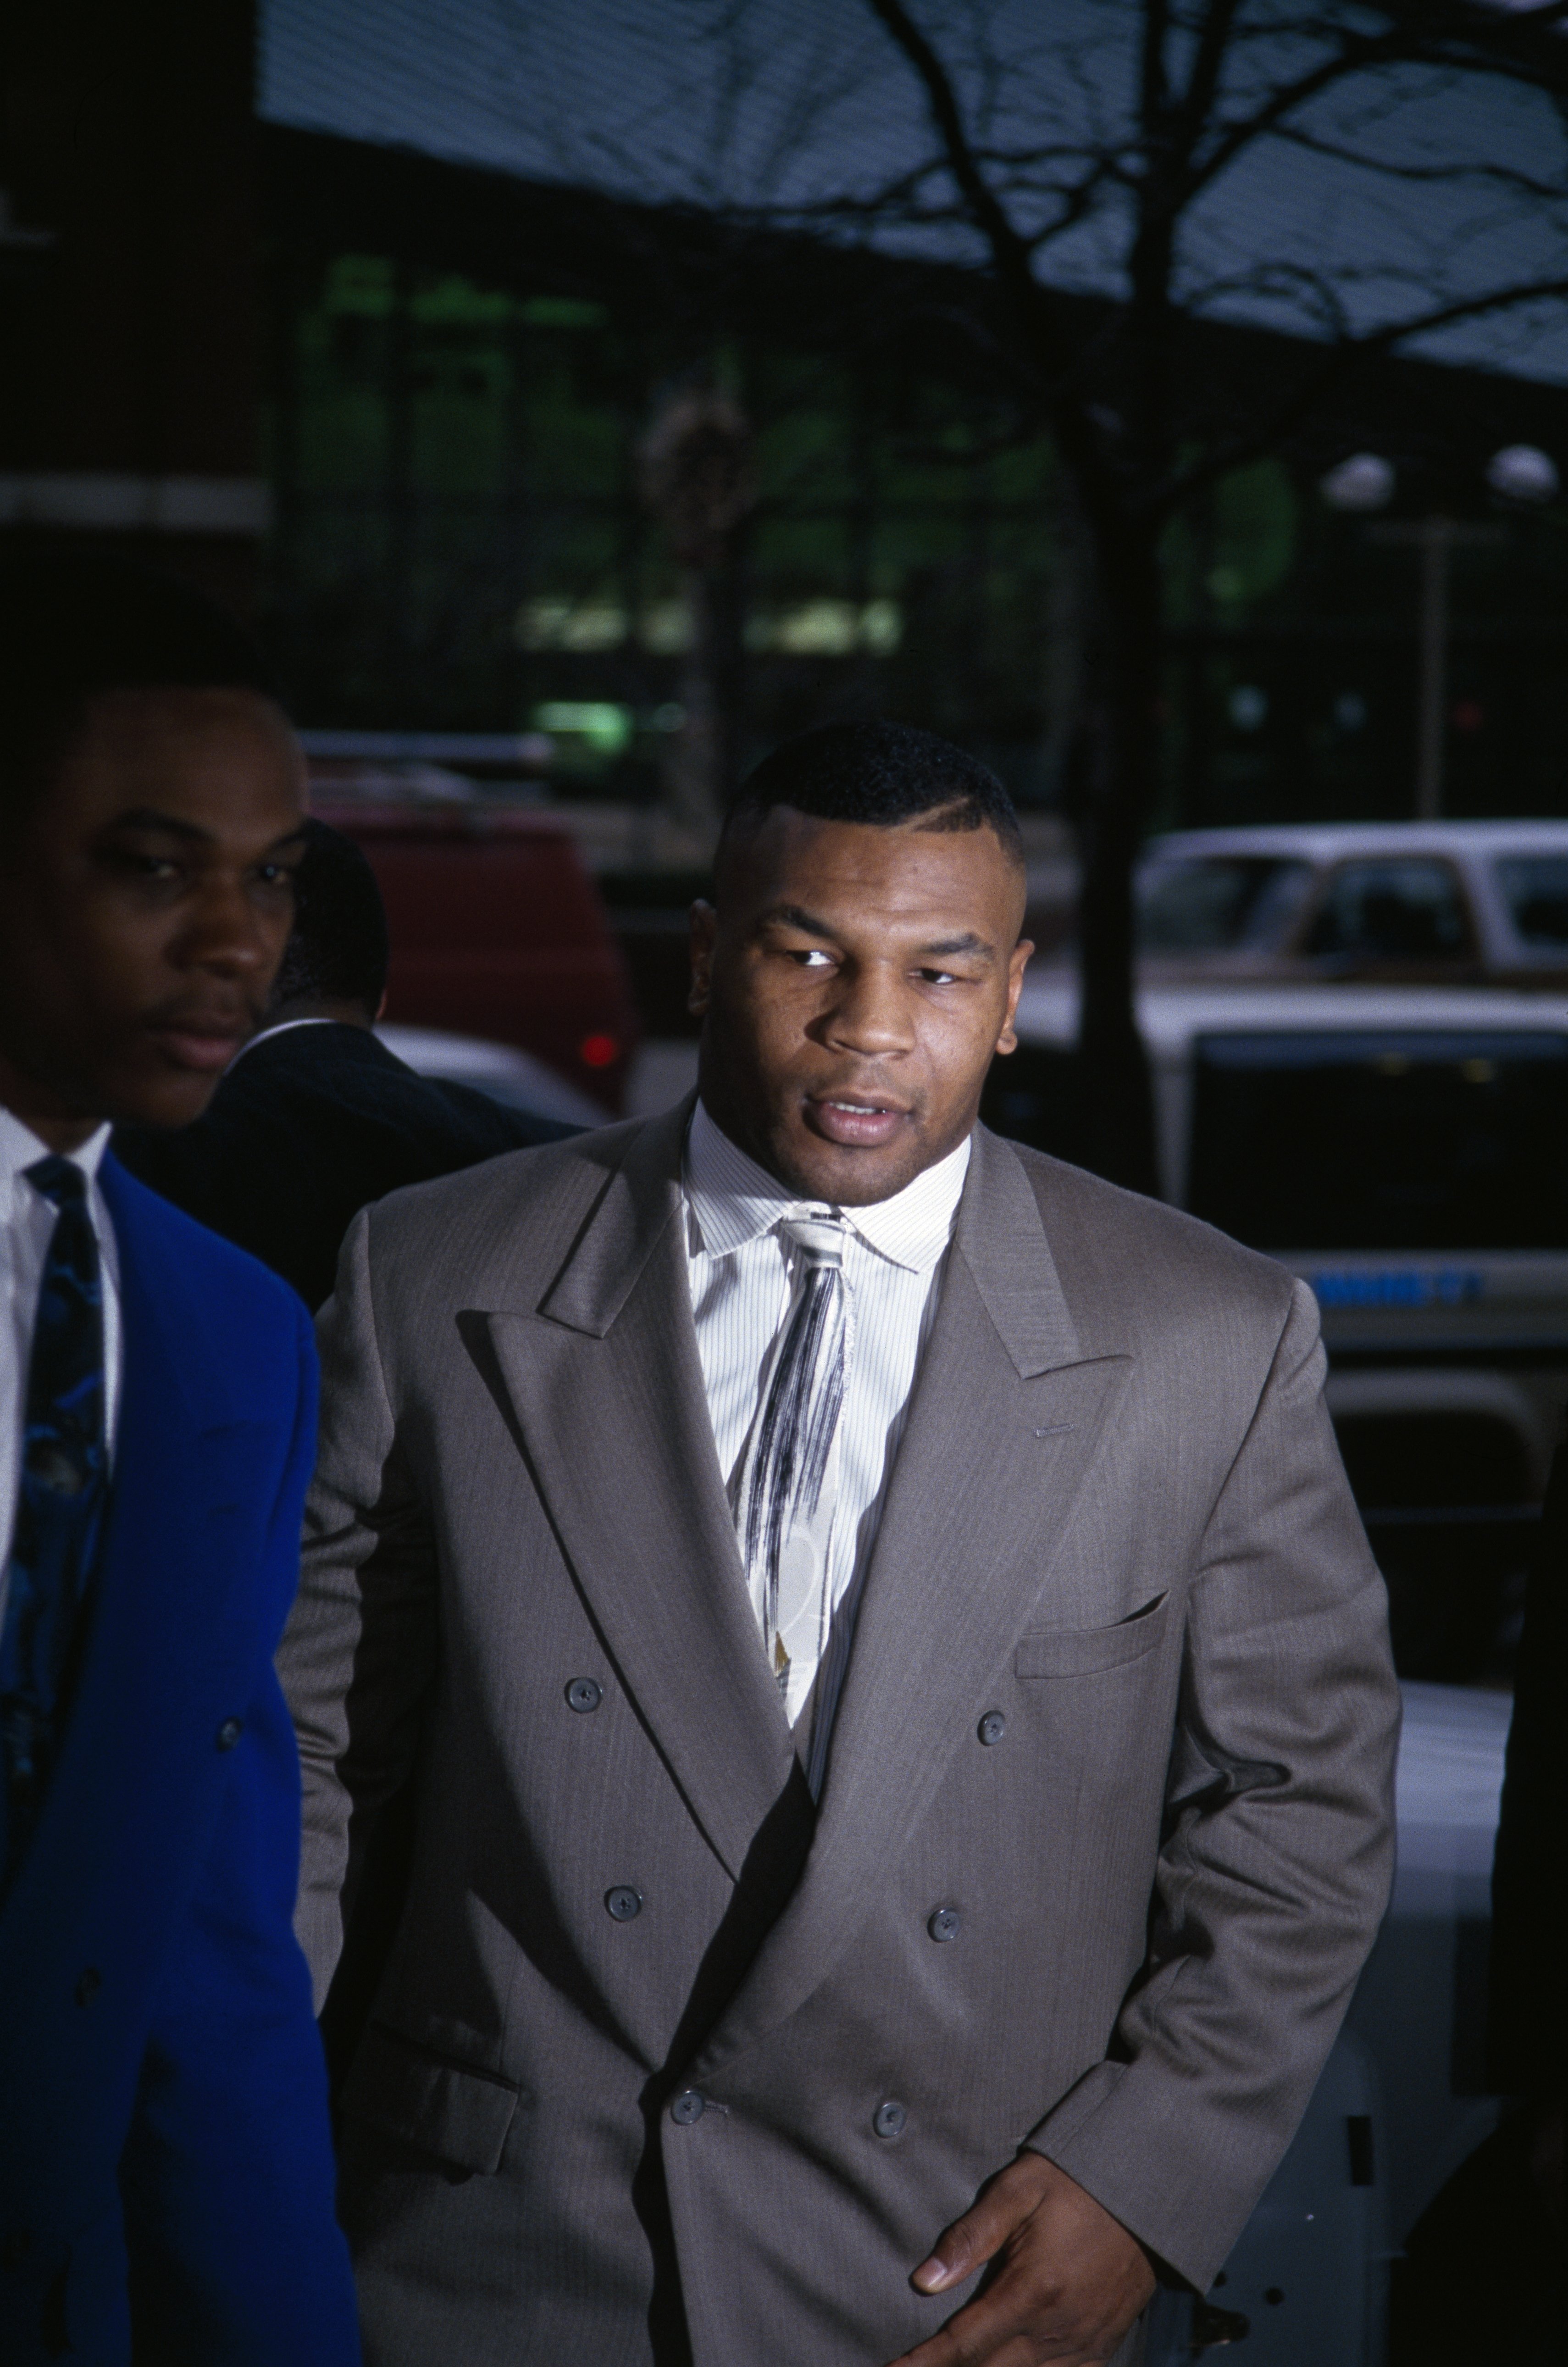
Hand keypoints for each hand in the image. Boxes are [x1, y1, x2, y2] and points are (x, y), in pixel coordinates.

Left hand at [888, 2150, 1156, 2365]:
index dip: (923, 2364)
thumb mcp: (1019, 2189)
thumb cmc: (1073, 2184)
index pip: (964, 2343)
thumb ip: (971, 2236)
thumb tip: (925, 2279)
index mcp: (1033, 2289)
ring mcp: (1083, 2343)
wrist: (1143, 2192)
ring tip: (955, 2366)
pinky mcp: (1102, 2347)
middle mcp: (1058, 2328)